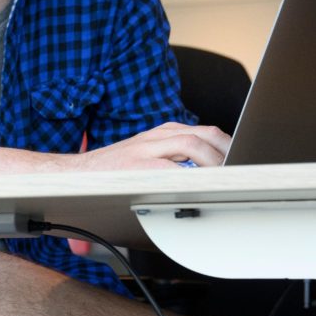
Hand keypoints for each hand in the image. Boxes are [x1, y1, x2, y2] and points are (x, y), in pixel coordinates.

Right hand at [81, 122, 230, 171]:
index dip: (224, 143)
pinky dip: (191, 173)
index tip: (238, 158)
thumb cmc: (112, 173)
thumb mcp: (144, 158)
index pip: (202, 131)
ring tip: (226, 176)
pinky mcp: (138, 165)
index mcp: (160, 134)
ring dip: (214, 160)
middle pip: (203, 134)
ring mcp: (147, 148)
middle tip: (239, 168)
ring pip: (192, 143)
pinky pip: (172, 165)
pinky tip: (201, 184)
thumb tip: (202, 173)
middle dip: (226, 150)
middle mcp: (156, 136)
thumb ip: (171, 159)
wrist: (75, 175)